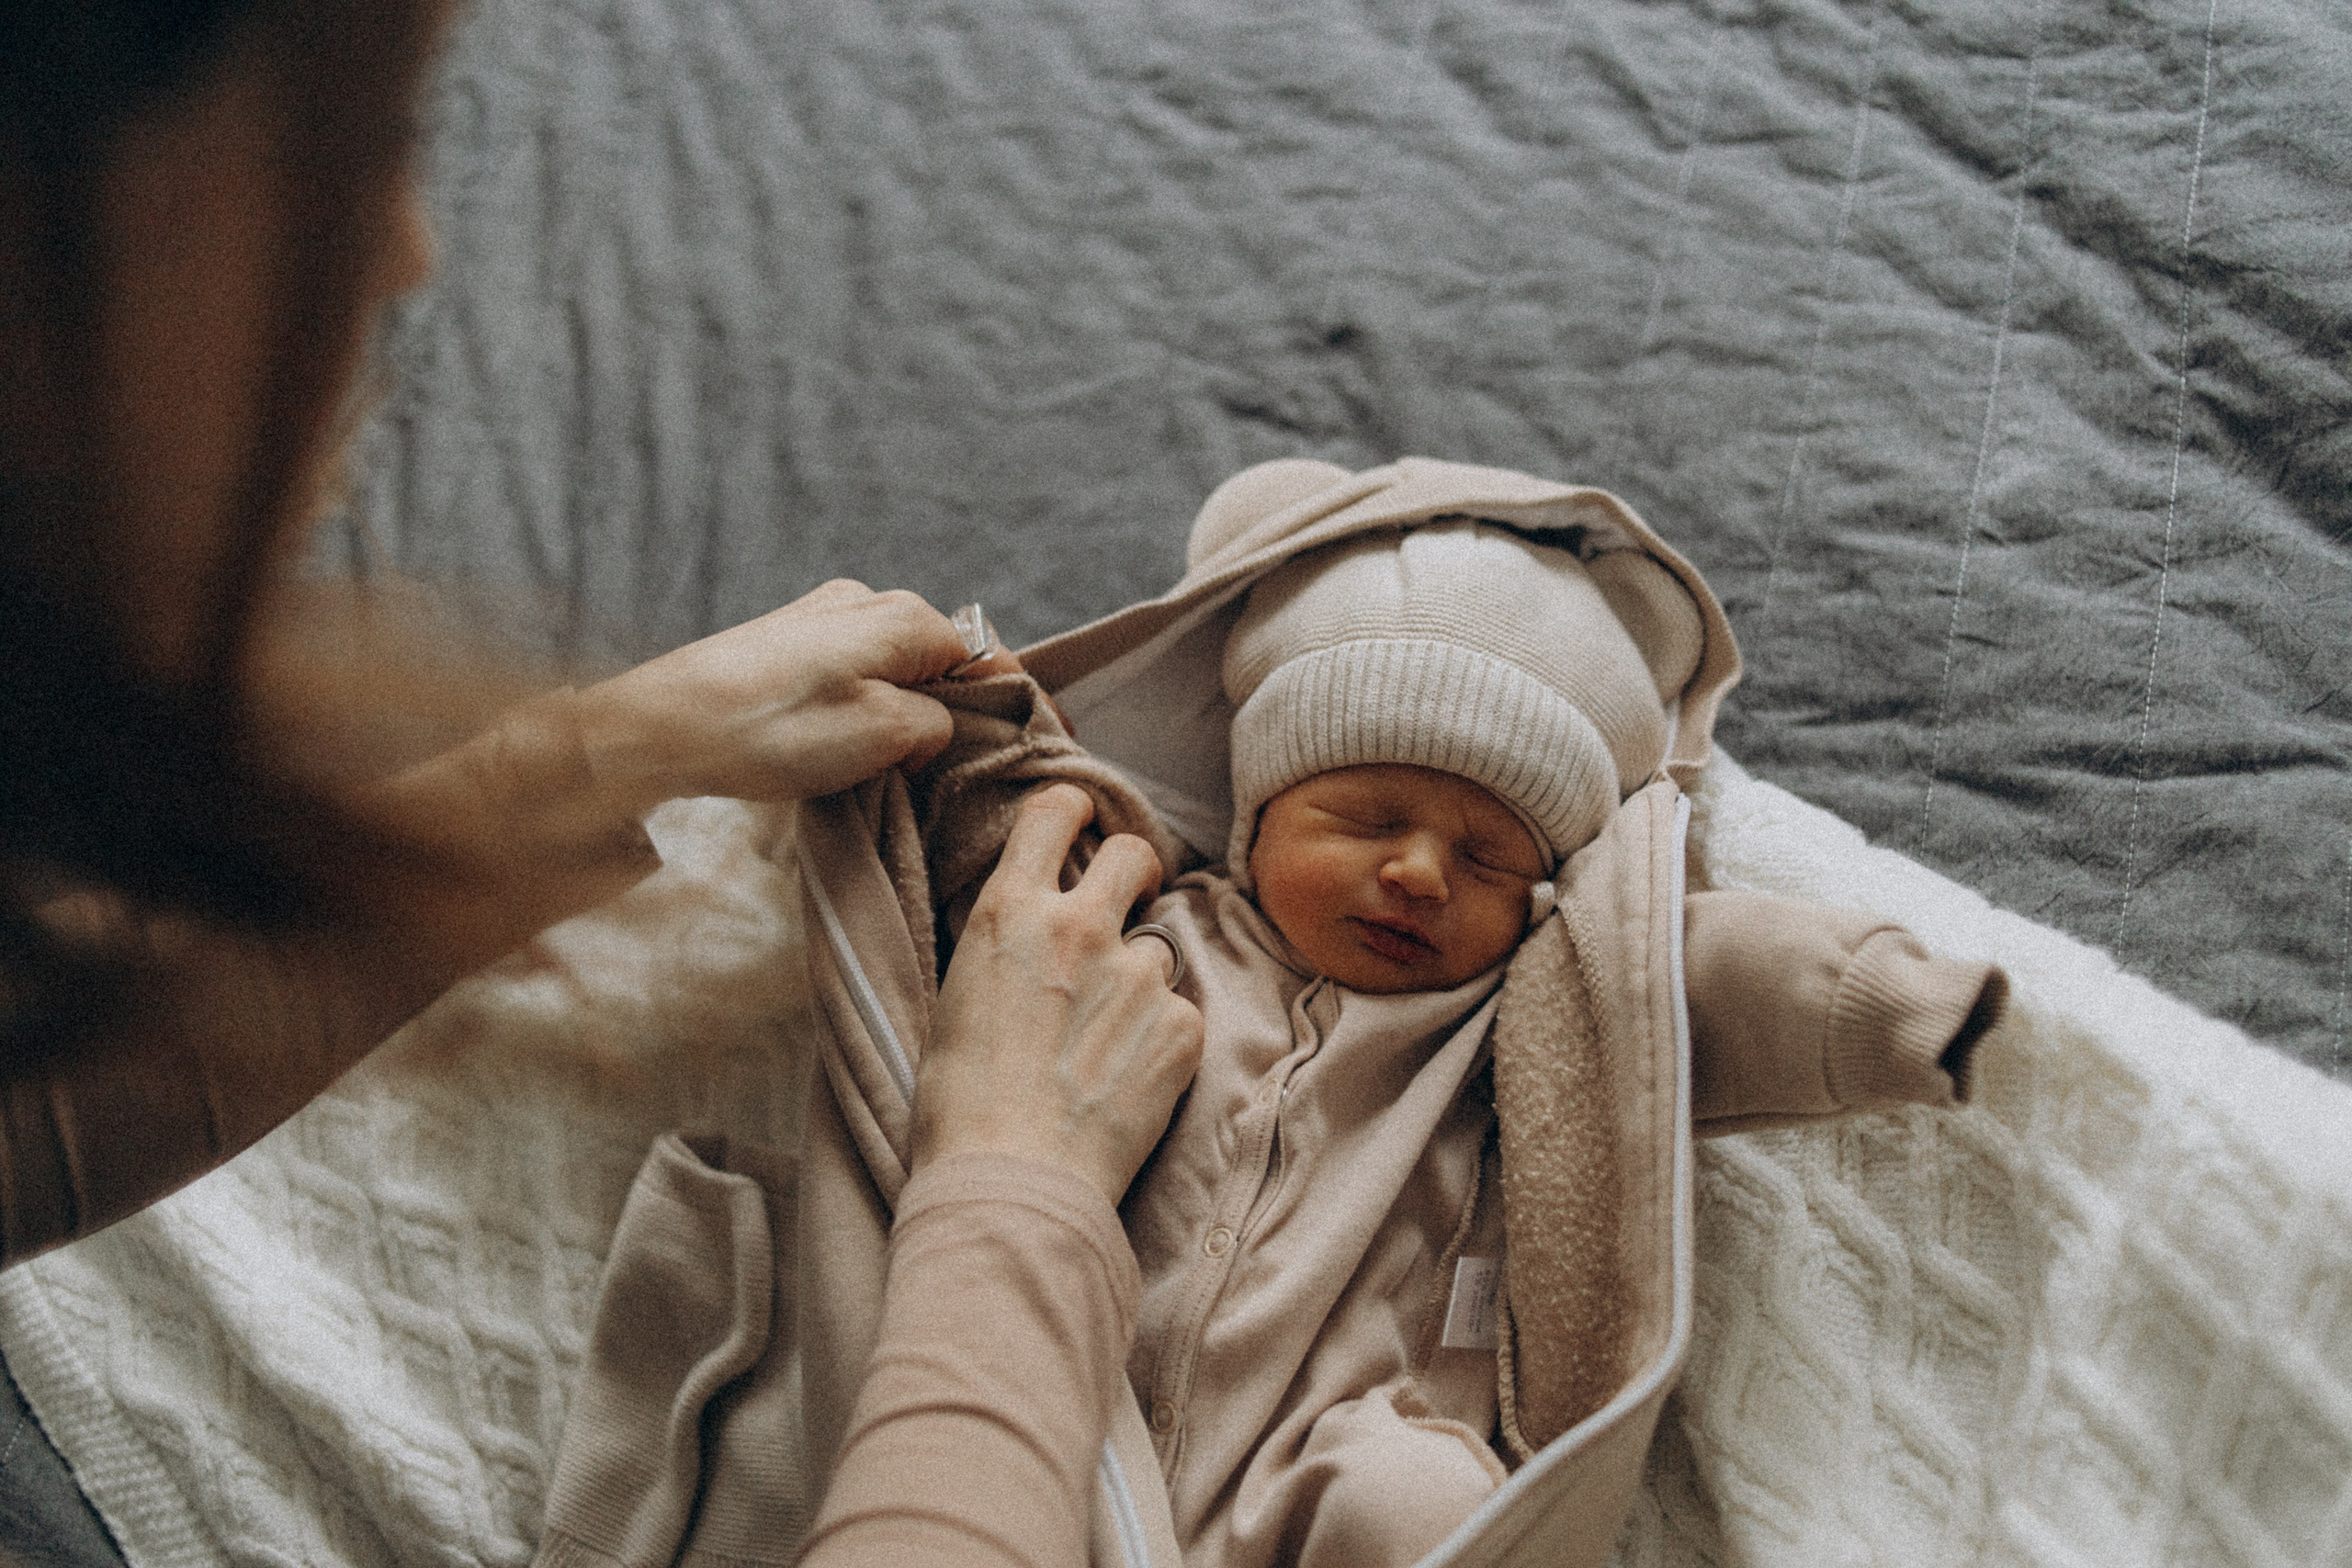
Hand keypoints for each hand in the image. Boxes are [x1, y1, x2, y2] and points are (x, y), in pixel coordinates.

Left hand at [573, 581, 969, 812]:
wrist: (662, 727)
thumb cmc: (773, 729)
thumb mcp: (884, 733)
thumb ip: (938, 723)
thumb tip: (939, 727)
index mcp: (903, 615)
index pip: (983, 657)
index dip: (993, 710)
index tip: (991, 756)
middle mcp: (865, 602)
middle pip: (936, 664)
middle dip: (938, 715)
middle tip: (920, 770)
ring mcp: (821, 618)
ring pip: (890, 673)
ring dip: (891, 719)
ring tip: (866, 766)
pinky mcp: (785, 643)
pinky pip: (847, 678)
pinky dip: (851, 714)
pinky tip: (826, 749)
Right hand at [914, 784, 1203, 1203]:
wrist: (1010, 1181)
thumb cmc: (959, 1107)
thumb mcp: (956, 998)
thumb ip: (1004, 948)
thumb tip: (1027, 936)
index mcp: (1009, 911)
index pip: (1057, 809)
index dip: (1075, 813)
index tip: (1082, 831)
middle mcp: (1078, 926)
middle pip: (1133, 853)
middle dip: (1133, 873)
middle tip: (1126, 906)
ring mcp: (1136, 975)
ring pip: (1157, 950)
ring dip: (1139, 982)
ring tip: (1103, 1046)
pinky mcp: (1180, 1027)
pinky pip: (1180, 1014)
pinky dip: (1162, 1041)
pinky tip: (1126, 1083)